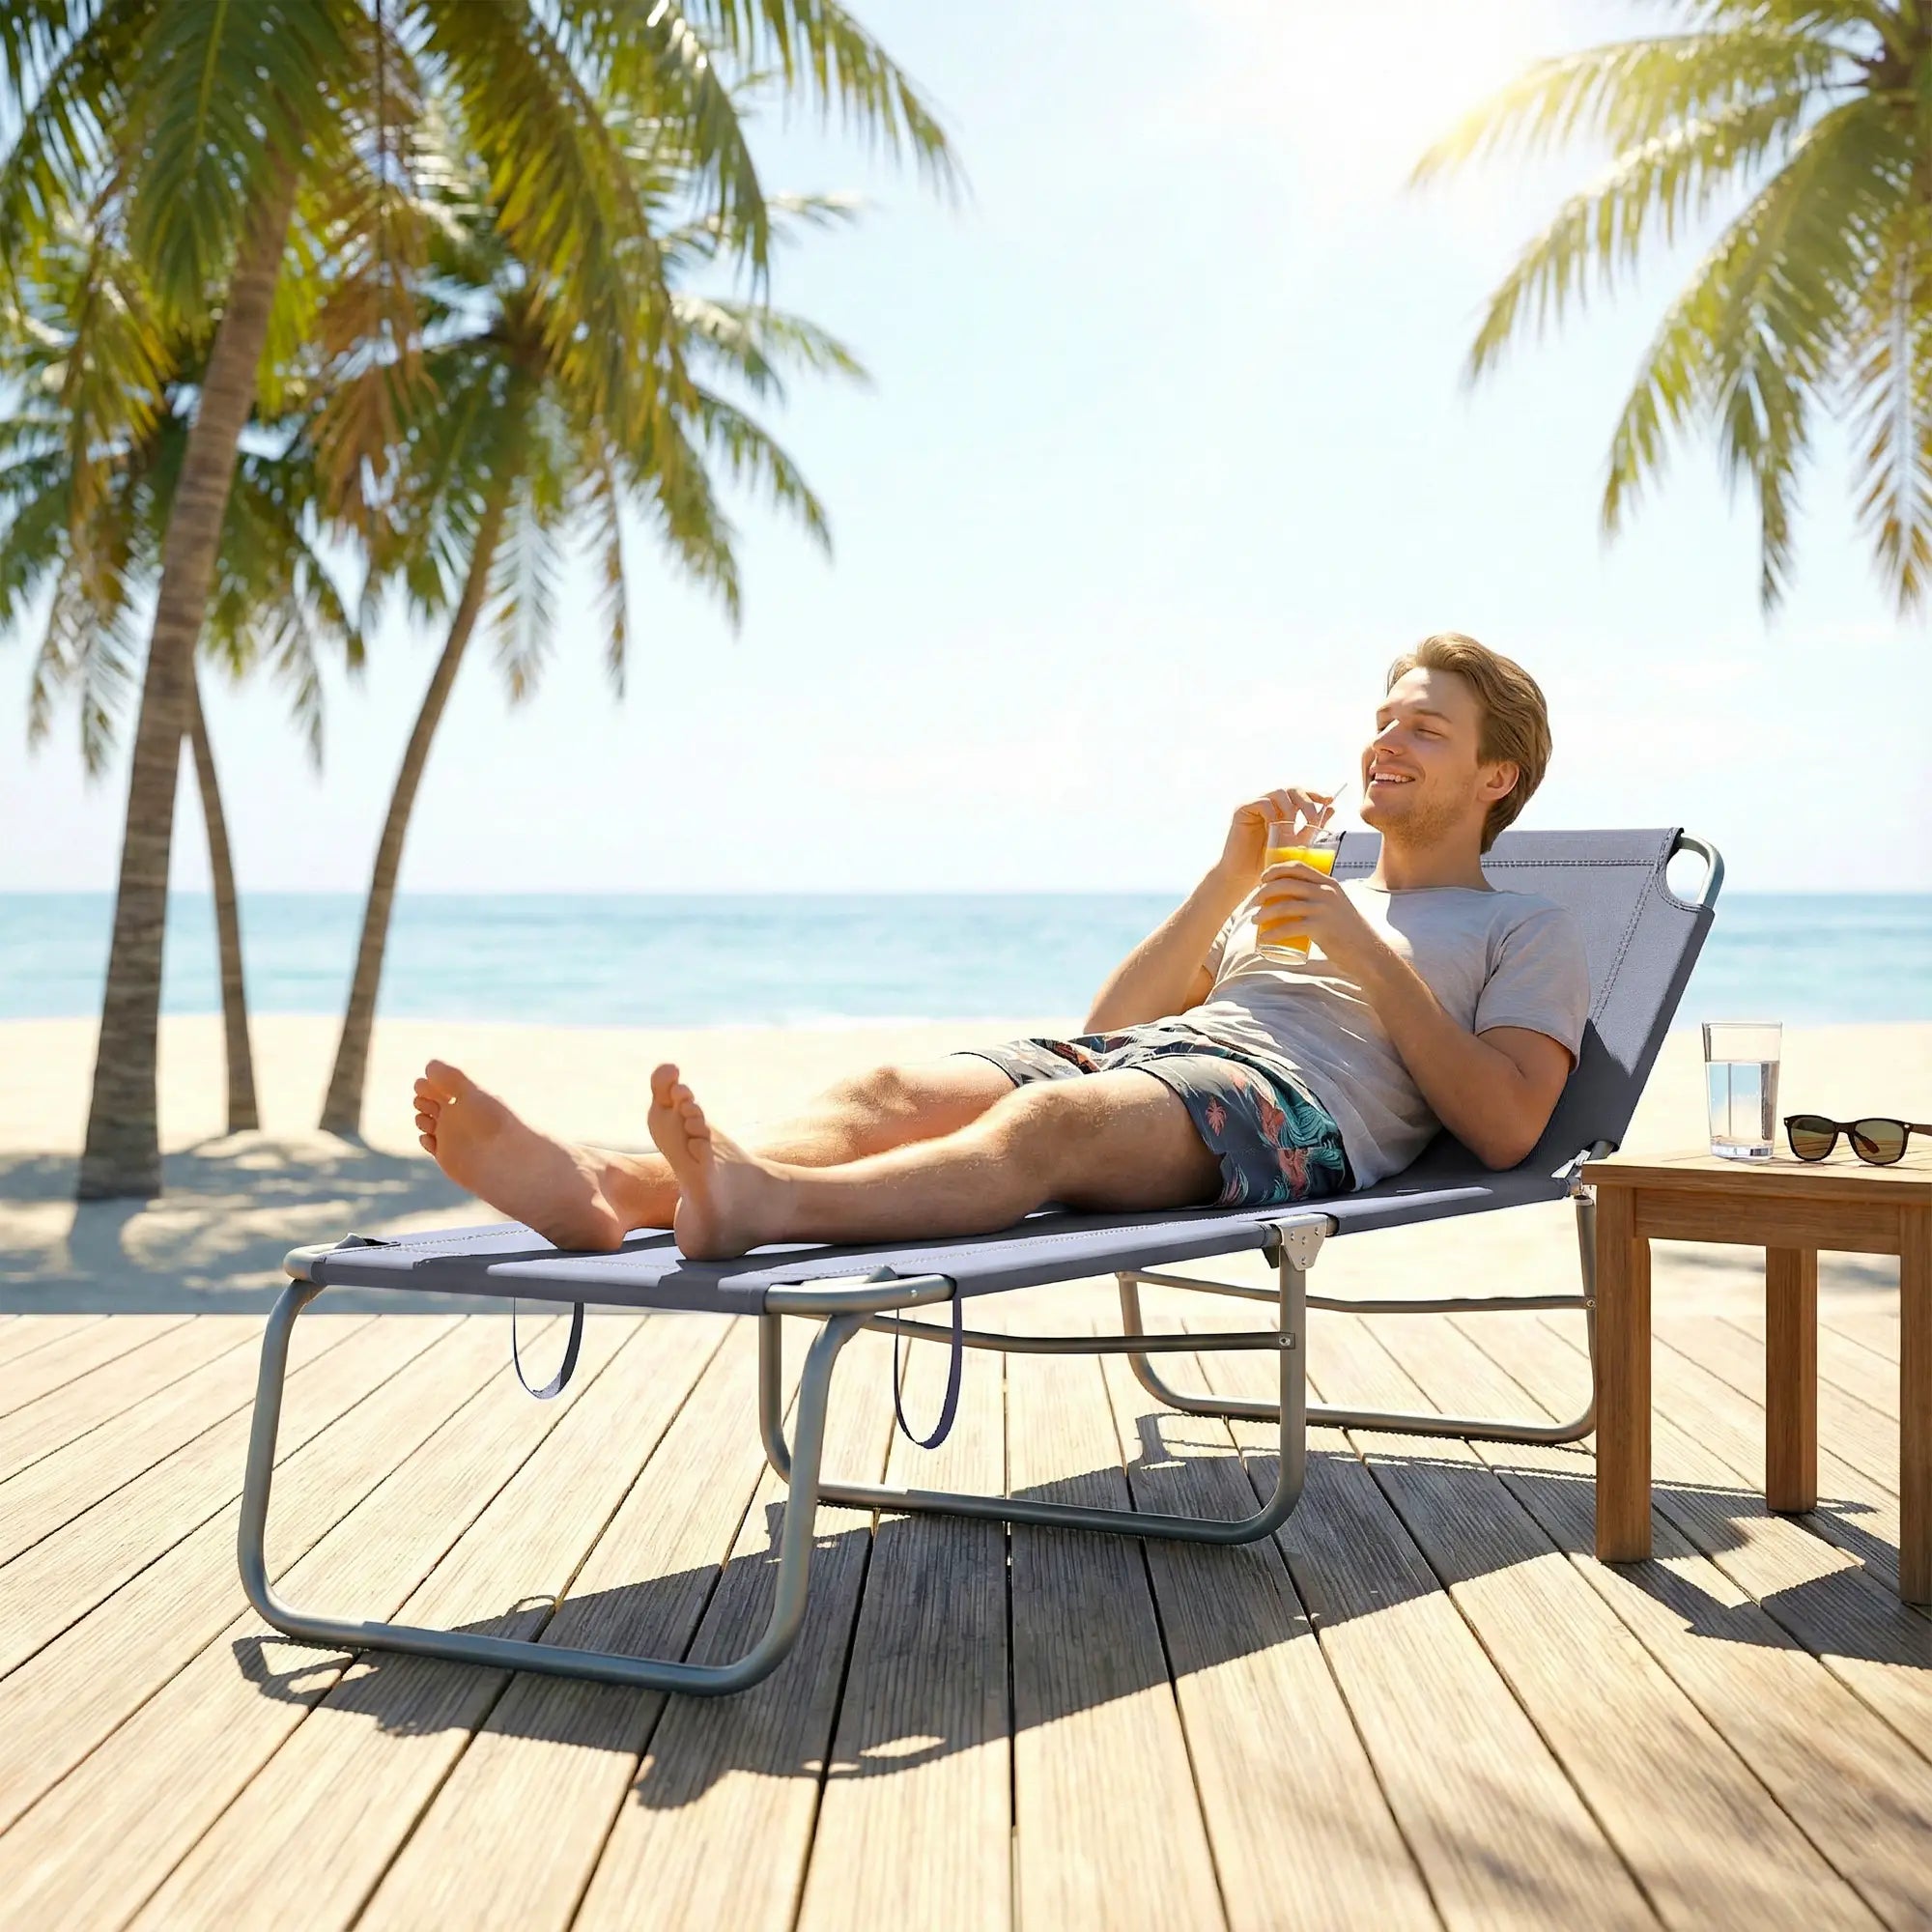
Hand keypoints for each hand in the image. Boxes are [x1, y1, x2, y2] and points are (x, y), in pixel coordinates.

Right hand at [1217, 786, 1336, 886]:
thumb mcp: (1296, 844)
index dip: (1316, 793)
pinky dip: (1272, 813)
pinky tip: (1273, 829)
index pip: (1302, 793)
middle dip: (1307, 802)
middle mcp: (1269, 802)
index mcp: (1281, 808)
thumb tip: (1330, 808)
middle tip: (1312, 820)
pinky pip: (1262, 802)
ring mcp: (1255, 804)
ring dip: (1290, 809)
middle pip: (1292, 789)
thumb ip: (1311, 827)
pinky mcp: (1242, 810)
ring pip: (1279, 792)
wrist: (1245, 877)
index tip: (1329, 800)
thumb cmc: (1268, 862)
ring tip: (1291, 828)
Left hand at [1255, 855, 1381, 974]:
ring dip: (1263, 913)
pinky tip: (1264, 938)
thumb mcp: (1336, 906)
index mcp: (1329, 883)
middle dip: (1263, 891)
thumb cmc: (1348, 932)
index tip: (1262, 878)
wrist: (1367, 952)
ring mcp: (1323, 909)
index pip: (1298, 866)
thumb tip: (1292, 899)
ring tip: (1254, 921)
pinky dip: (1273, 933)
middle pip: (1285, 884)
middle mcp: (1326, 892)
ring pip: (1284, 905)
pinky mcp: (1320, 928)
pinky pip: (1289, 927)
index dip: (1276, 869)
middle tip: (1253, 902)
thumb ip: (1319, 899)